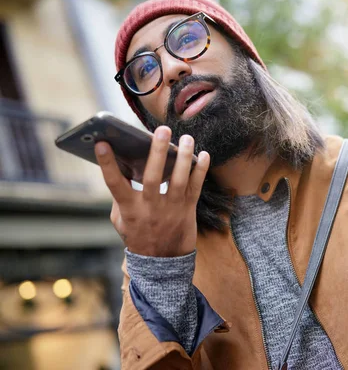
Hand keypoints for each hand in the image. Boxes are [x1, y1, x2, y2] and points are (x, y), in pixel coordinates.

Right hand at [94, 126, 208, 256]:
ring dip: (184, 157)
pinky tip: (203, 154)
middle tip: (162, 130)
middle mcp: (150, 207)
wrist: (162, 261)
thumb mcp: (120, 219)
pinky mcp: (188, 209)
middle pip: (153, 177)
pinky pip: (196, 187)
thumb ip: (120, 195)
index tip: (101, 143)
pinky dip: (200, 170)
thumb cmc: (138, 234)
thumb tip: (122, 165)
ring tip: (187, 138)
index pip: (114, 183)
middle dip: (157, 152)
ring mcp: (171, 209)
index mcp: (129, 208)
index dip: (107, 164)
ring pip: (179, 180)